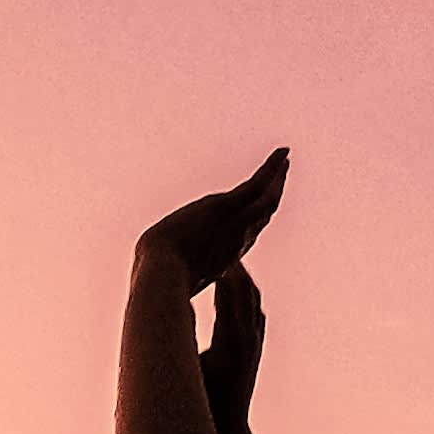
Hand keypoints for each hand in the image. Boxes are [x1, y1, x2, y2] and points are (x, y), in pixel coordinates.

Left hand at [134, 145, 287, 294]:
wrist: (163, 272)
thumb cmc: (160, 279)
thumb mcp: (169, 273)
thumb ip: (169, 267)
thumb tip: (150, 266)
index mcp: (223, 257)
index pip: (245, 236)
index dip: (256, 222)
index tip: (260, 210)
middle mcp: (236, 241)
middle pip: (262, 217)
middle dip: (273, 197)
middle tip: (280, 179)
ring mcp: (236, 224)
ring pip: (267, 200)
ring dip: (277, 179)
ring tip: (284, 162)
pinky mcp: (228, 207)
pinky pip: (258, 184)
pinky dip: (272, 168)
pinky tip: (282, 154)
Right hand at [198, 259, 264, 431]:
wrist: (229, 423)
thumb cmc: (201, 401)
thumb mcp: (188, 369)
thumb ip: (182, 342)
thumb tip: (167, 319)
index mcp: (231, 340)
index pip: (229, 294)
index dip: (220, 269)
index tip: (208, 250)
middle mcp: (249, 337)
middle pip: (246, 289)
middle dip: (232, 266)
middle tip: (216, 245)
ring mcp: (256, 341)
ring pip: (252, 297)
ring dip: (239, 277)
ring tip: (223, 258)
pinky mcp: (256, 345)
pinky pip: (254, 308)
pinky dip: (243, 293)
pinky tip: (231, 286)